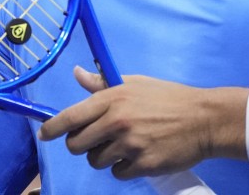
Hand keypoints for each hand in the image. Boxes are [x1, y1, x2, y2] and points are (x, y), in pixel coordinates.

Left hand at [38, 67, 246, 179]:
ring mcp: (129, 145)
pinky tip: (139, 154)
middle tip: (96, 140)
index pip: (70, 117)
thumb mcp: (136, 83)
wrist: (204, 119)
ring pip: (96, 161)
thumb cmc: (169, 98)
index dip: (52, 128)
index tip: (44, 135)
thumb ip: (104, 84)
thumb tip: (77, 75)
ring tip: (125, 144)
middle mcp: (117, 122)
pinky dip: (124, 168)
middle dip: (82, 145)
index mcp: (113, 99)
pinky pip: (117, 173)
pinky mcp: (142, 165)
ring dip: (105, 157)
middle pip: (77, 145)